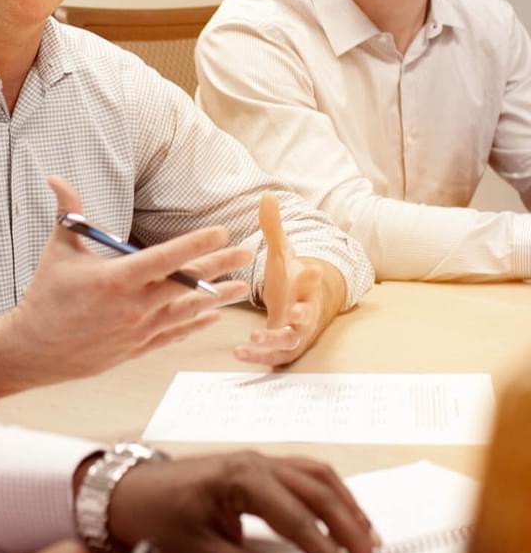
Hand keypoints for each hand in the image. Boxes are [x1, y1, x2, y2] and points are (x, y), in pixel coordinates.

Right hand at [8, 177, 251, 382]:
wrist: (34, 349)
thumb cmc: (45, 297)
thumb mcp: (58, 250)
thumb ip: (67, 211)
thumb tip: (55, 177)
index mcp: (116, 279)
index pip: (166, 258)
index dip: (197, 243)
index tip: (221, 231)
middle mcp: (133, 306)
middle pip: (185, 283)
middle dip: (219, 266)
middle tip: (246, 254)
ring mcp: (137, 330)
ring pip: (186, 312)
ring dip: (216, 298)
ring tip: (240, 288)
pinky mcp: (136, 348)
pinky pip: (173, 335)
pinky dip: (194, 324)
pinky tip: (212, 317)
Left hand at [107, 452, 381, 552]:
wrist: (125, 493)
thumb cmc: (156, 519)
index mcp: (241, 478)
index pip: (298, 518)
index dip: (328, 552)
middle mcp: (255, 462)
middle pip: (317, 490)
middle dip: (349, 528)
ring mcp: (256, 460)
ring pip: (316, 475)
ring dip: (345, 506)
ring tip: (368, 541)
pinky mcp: (254, 467)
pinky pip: (303, 473)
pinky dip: (330, 494)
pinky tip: (342, 514)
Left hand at [233, 193, 346, 365]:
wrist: (300, 307)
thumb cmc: (291, 279)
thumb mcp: (281, 252)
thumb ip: (273, 227)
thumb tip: (267, 195)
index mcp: (305, 284)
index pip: (313, 278)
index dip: (313, 275)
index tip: (312, 267)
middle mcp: (304, 310)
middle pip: (308, 314)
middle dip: (305, 314)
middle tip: (297, 314)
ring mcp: (296, 332)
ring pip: (291, 339)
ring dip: (275, 340)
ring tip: (255, 337)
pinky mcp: (284, 348)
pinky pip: (274, 356)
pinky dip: (258, 356)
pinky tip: (239, 353)